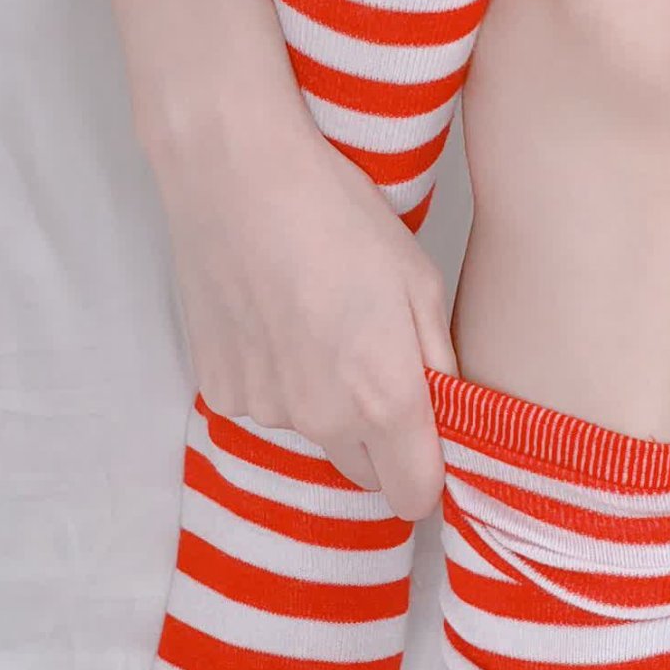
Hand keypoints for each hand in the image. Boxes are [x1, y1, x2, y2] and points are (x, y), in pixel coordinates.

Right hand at [148, 104, 459, 520]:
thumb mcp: (418, 282)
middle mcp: (321, 420)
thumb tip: (450, 416)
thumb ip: (439, 365)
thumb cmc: (338, 214)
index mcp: (384, 398)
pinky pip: (265, 406)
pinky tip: (273, 320)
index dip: (428, 474)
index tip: (428, 442)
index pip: (416, 496)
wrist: (236, 174)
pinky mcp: (220, 390)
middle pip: (364, 473)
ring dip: (322, 404)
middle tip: (374, 368)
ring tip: (316, 325)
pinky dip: (275, 380)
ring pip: (312, 434)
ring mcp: (263, 408)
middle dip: (380, 443)